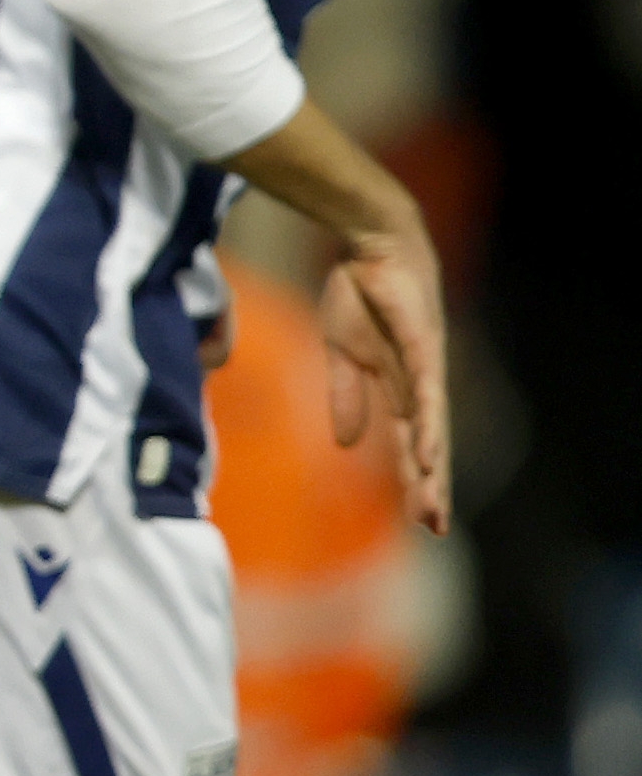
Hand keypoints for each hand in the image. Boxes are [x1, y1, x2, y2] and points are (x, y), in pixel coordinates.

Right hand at [317, 221, 451, 534]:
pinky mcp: (422, 348)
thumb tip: (347, 445)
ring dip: (433, 467)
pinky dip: (428, 426)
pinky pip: (426, 395)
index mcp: (399, 389)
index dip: (416, 480)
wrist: (370, 248)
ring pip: (433, 429)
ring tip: (432, 503)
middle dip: (430, 487)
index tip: (418, 520)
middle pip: (429, 446)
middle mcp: (421, 385)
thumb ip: (345, 397)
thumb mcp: (341, 354)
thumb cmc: (360, 295)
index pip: (411, 444)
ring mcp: (425, 368)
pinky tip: (428, 453)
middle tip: (431, 527)